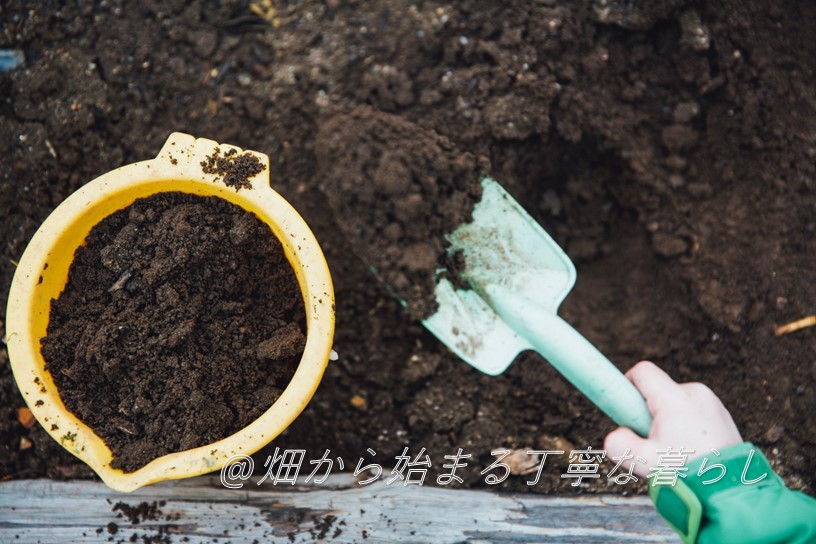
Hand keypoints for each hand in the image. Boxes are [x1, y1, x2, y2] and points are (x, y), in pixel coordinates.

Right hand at [604, 361, 742, 476]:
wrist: (731, 490)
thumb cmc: (689, 475)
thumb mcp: (644, 462)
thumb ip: (619, 444)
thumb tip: (616, 434)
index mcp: (675, 399)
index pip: (642, 372)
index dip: (627, 384)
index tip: (624, 408)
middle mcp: (695, 393)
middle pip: (658, 390)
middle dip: (648, 412)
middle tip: (652, 441)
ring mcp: (711, 402)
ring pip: (675, 402)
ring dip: (668, 420)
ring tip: (675, 451)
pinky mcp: (722, 414)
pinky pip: (693, 411)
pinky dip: (686, 425)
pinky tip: (691, 451)